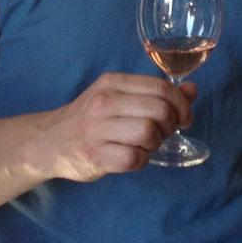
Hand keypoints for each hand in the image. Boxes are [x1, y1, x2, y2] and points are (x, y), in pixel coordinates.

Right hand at [42, 72, 196, 181]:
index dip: (181, 104)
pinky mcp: (94, 155)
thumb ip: (155, 93)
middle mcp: (104, 101)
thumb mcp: (120, 96)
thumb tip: (192, 89)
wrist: (49, 141)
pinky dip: (141, 160)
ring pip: (148, 132)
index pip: (160, 87)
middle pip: (159, 110)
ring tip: (146, 144)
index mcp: (113, 82)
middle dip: (170, 125)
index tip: (183, 118)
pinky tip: (133, 157)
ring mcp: (97, 128)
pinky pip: (134, 158)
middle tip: (163, 133)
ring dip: (155, 143)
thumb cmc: (91, 118)